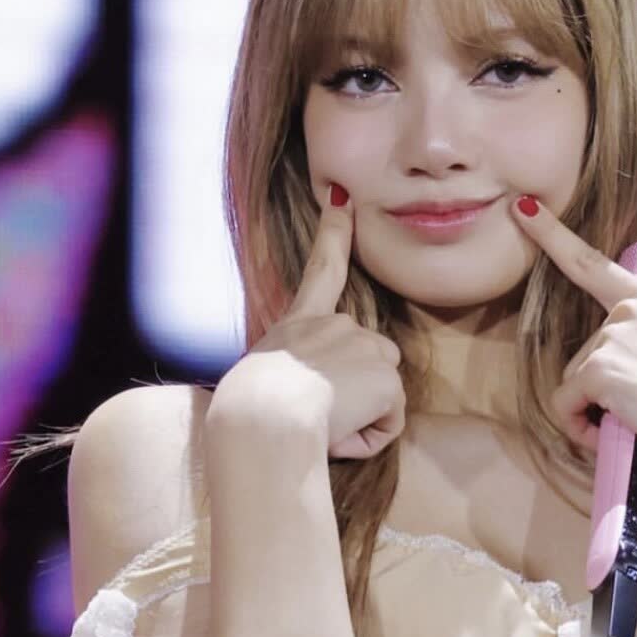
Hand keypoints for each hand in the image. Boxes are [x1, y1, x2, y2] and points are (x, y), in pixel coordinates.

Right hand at [209, 185, 405, 459]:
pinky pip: (388, 423)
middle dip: (355, 395)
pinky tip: (337, 433)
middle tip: (312, 415)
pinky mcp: (386, 376)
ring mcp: (365, 346)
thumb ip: (296, 373)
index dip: (333, 233)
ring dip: (359, 419)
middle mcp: (335, 325)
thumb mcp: (261, 381)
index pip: (320, 272)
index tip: (342, 199)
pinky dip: (367, 438)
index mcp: (299, 324)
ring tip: (320, 425)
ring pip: (381, 395)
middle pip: (370, 362)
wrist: (261, 419)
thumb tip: (312, 395)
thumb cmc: (248, 416)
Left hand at [509, 195, 636, 479]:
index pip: (594, 264)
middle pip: (584, 353)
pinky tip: (615, 433)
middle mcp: (633, 310)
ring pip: (574, 381)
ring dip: (593, 411)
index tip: (525, 208)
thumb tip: (608, 368)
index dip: (554, 236)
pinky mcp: (600, 368)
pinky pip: (566, 405)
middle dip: (600, 390)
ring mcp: (615, 335)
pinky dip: (580, 428)